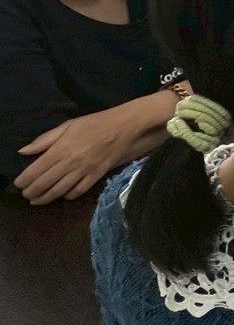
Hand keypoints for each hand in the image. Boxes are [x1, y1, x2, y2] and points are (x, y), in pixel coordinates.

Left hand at [14, 105, 154, 204]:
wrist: (123, 125)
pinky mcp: (97, 175)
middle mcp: (71, 162)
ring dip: (45, 198)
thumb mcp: (67, 125)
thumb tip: (23, 151)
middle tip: (26, 195)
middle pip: (45, 184)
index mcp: (61, 148)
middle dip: (31, 192)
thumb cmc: (93, 123)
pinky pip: (79, 191)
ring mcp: (85, 170)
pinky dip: (68, 196)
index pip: (35, 170)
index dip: (23, 181)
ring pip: (59, 191)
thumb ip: (44, 140)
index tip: (18, 184)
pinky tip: (63, 195)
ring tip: (37, 201)